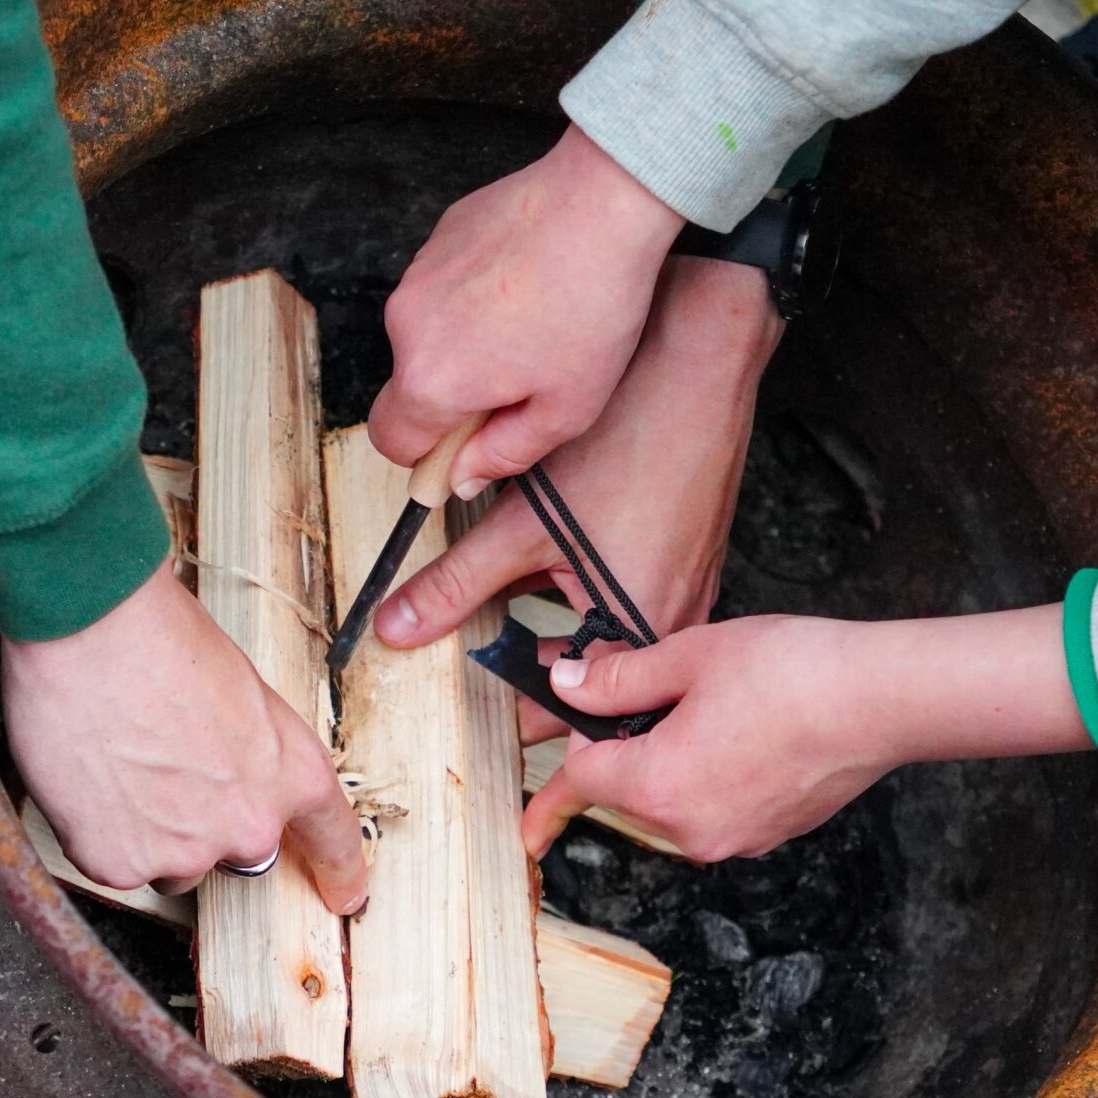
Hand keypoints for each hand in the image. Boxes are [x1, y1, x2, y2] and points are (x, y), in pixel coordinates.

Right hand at [3, 562, 367, 911]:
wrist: (89, 631)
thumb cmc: (162, 639)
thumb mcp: (242, 691)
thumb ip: (252, 750)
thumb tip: (229, 770)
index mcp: (292, 774)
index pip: (332, 838)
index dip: (339, 872)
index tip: (345, 896)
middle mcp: (248, 826)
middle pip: (233, 850)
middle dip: (202, 822)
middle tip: (162, 769)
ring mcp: (184, 852)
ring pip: (169, 861)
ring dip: (149, 832)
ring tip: (119, 766)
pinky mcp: (120, 865)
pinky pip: (113, 862)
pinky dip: (98, 832)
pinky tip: (90, 782)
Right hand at [371, 124, 683, 492]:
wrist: (603, 202)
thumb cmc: (592, 304)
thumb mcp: (567, 410)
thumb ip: (505, 456)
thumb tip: (463, 479)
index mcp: (430, 380)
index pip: (392, 442)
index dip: (427, 456)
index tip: (466, 449)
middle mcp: (405, 327)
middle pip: (411, 387)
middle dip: (455, 397)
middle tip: (523, 383)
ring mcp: (416, 276)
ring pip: (428, 336)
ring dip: (466, 345)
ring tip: (534, 326)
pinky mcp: (437, 239)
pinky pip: (443, 290)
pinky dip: (473, 299)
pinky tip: (528, 287)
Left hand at [373, 256, 779, 737]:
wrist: (699, 371)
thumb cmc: (628, 443)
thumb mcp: (522, 526)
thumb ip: (454, 583)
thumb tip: (397, 627)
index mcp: (636, 633)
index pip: (573, 714)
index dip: (521, 722)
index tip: (480, 726)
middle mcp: (674, 625)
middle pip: (594, 685)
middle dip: (538, 685)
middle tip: (485, 692)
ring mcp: (690, 590)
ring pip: (612, 641)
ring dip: (561, 640)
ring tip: (510, 633)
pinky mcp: (692, 556)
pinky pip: (635, 602)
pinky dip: (591, 602)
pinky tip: (555, 575)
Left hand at [522, 605, 1087, 860]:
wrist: (883, 700)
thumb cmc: (792, 671)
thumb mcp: (689, 656)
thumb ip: (618, 679)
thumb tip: (567, 686)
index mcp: (655, 785)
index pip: (579, 779)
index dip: (560, 767)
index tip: (539, 797)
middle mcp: (688, 829)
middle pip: (625, 792)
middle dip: (627, 750)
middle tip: (656, 695)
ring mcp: (732, 839)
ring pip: (672, 801)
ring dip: (673, 761)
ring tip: (717, 704)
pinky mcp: (769, 835)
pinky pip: (716, 808)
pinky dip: (714, 776)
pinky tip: (747, 730)